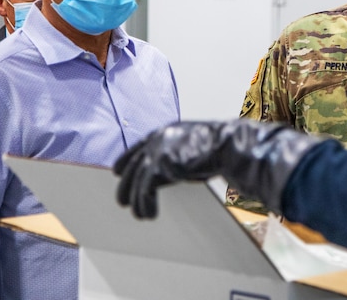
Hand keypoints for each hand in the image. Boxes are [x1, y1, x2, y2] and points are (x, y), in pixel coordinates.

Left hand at [114, 119, 319, 218]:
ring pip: (137, 180)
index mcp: (164, 131)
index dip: (126, 161)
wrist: (228, 145)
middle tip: (123, 201)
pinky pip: (146, 190)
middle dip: (127, 186)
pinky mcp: (160, 165)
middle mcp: (156, 138)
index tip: (118, 172)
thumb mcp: (191, 147)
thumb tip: (167, 170)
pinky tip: (148, 215)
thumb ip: (176, 155)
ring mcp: (157, 150)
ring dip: (137, 200)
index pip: (137, 147)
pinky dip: (145, 204)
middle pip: (132, 165)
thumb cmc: (218, 148)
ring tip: (140, 215)